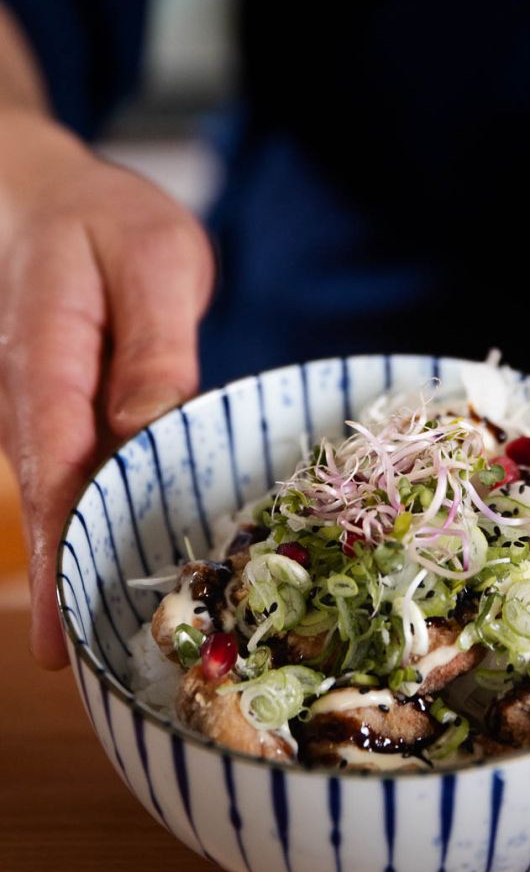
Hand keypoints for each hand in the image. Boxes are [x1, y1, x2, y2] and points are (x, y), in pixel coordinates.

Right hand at [0, 109, 214, 667]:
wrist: (53, 198)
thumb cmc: (106, 223)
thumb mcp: (153, 261)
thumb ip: (154, 344)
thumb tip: (145, 428)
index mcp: (47, 360)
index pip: (52, 468)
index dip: (58, 551)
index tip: (61, 630)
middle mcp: (32, 400)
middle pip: (50, 503)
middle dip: (67, 586)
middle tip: (93, 673)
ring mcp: (44, 412)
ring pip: (64, 499)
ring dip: (83, 564)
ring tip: (115, 645)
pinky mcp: (67, 417)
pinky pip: (80, 479)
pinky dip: (100, 523)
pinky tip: (129, 568)